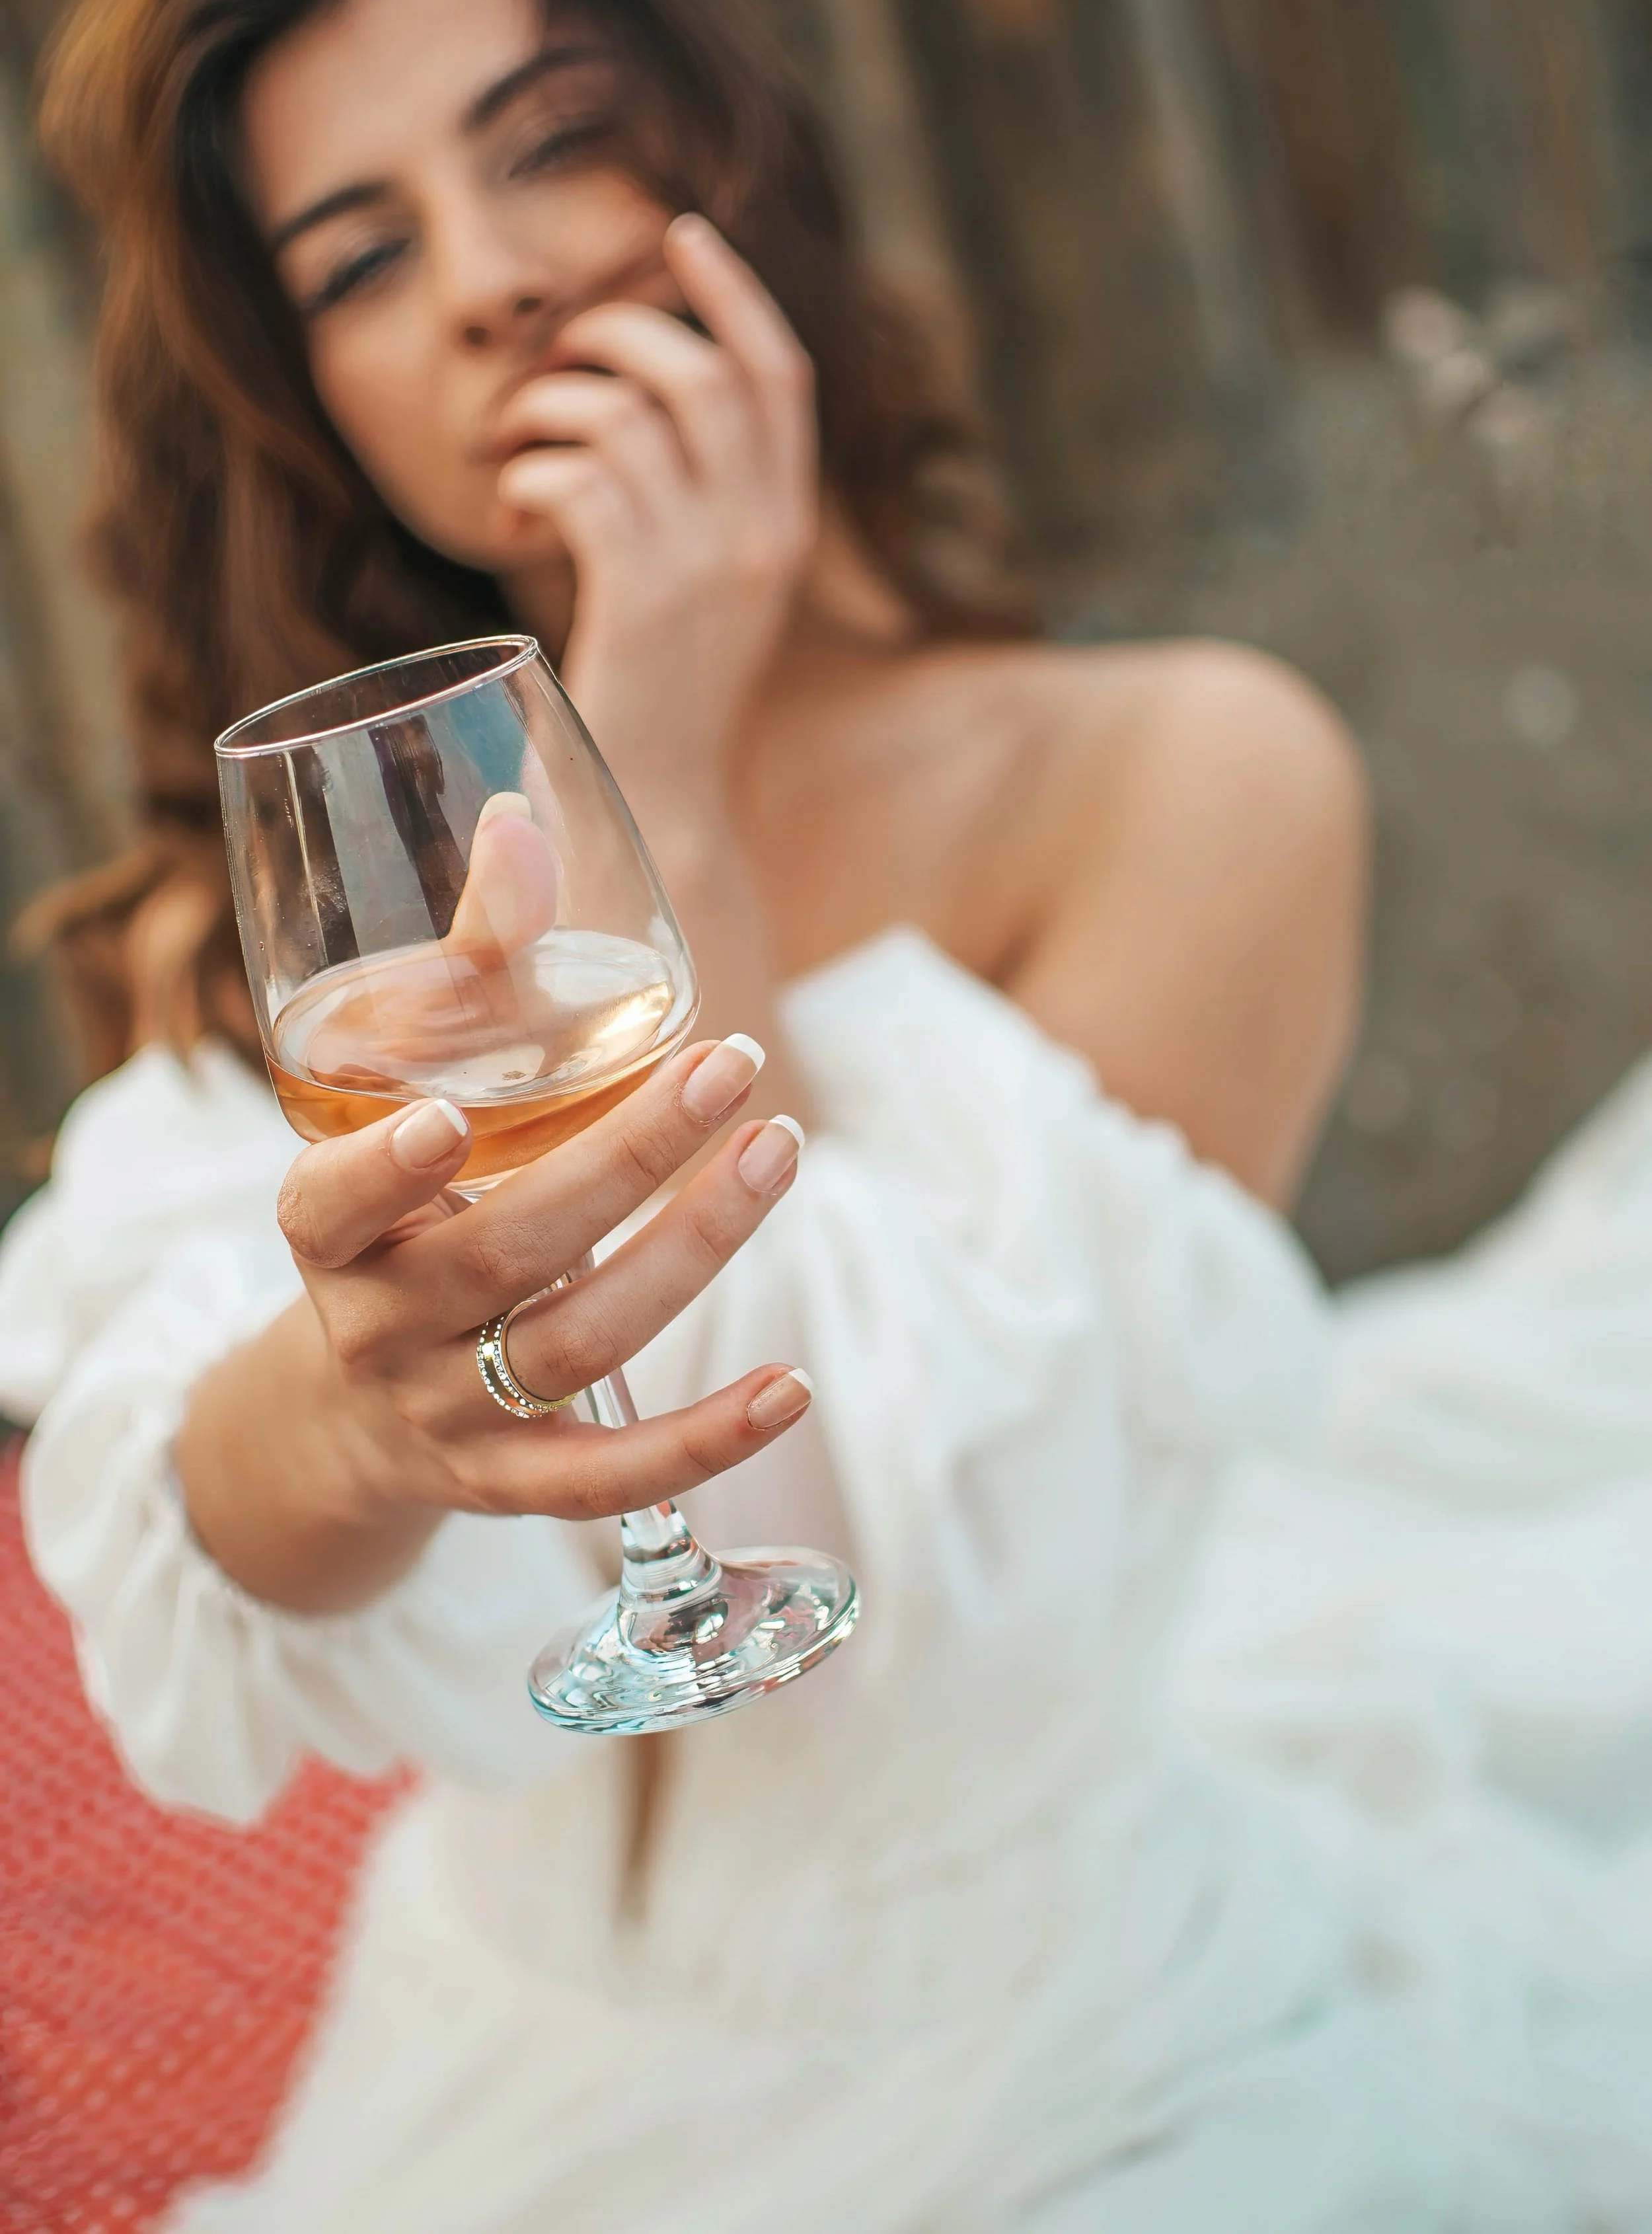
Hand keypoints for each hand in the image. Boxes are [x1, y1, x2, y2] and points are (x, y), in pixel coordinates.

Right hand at [177, 1033, 809, 1609]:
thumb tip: (521, 824)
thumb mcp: (400, 1102)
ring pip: (577, 1345)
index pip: (330, 1208)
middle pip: (505, 1254)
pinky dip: (706, 1442)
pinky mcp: (513, 1487)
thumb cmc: (403, 1210)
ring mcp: (447, 1417)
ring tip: (779, 1150)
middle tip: (728, 1067)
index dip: (383, 1171)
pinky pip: (611, 1479)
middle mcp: (378, 1330)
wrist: (352, 1411)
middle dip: (626, 1158)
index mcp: (329, 1234)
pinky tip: (792, 1386)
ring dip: (693, 1250)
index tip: (447, 1117)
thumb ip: (467, 970)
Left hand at [493, 215, 817, 786]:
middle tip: (554, 358)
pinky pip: (579, 478)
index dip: (732, 291)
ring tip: (513, 449)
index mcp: (786, 525)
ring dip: (547, 410)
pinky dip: (530, 475)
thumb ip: (694, 501)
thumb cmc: (661, 694)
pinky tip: (511, 511)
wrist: (660, 805)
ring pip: (624, 415)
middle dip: (613, 334)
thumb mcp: (706, 587)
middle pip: (700, 370)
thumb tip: (626, 402)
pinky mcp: (641, 597)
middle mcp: (760, 535)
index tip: (679, 233)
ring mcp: (705, 567)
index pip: (779, 374)